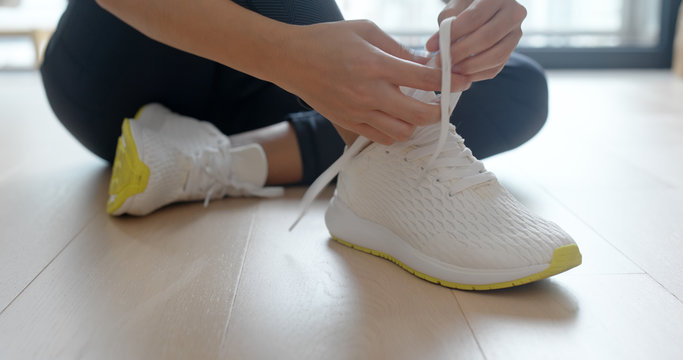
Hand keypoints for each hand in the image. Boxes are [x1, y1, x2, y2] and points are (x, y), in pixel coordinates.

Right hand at [279, 20, 470, 144]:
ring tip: (416, 110)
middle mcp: (368, 93)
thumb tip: (424, 66)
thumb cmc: (327, 40)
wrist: (291, 60)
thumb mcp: (367, 31)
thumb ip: (398, 50)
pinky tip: (396, 117)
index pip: (423, 79)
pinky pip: (382, 138)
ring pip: (402, 133)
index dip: (449, 81)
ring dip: (416, 123)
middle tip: (444, 103)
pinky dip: (395, 131)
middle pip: (419, 115)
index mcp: (375, 65)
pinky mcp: (349, 123)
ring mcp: (358, 112)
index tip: (462, 80)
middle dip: (440, 111)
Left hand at [426, 0, 525, 81]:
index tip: (433, 47)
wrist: (482, 12)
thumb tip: (434, 47)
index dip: (453, 34)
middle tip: (441, 62)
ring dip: (469, 67)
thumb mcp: (455, 8)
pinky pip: (495, 68)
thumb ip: (445, 24)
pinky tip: (460, 75)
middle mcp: (513, 14)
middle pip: (487, 37)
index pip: (475, 17)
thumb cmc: (466, 8)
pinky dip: (476, 75)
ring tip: (450, 70)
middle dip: (460, 53)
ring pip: (496, 56)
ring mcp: (515, 35)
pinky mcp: (511, 52)